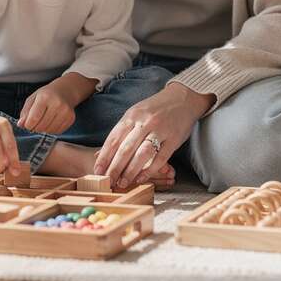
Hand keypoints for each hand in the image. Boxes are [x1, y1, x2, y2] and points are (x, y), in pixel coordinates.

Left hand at [19, 74, 92, 134]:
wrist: (65, 91)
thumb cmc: (46, 95)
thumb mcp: (33, 98)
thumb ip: (25, 112)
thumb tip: (21, 125)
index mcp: (45, 97)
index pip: (34, 118)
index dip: (28, 125)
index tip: (27, 124)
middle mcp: (57, 104)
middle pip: (41, 126)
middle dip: (35, 128)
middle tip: (35, 123)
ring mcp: (66, 112)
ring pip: (49, 131)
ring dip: (43, 130)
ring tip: (43, 121)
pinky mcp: (71, 118)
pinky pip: (57, 132)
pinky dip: (51, 130)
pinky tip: (51, 122)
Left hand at [94, 81, 213, 189]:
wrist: (182, 97)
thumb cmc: (154, 109)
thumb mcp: (134, 114)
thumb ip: (120, 133)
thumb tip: (101, 154)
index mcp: (132, 116)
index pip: (114, 139)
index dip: (104, 157)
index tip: (97, 172)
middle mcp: (144, 122)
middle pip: (126, 148)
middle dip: (115, 168)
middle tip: (108, 182)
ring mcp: (160, 130)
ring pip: (142, 154)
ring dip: (131, 171)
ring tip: (122, 183)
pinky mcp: (174, 139)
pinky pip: (160, 157)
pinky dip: (150, 170)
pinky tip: (141, 178)